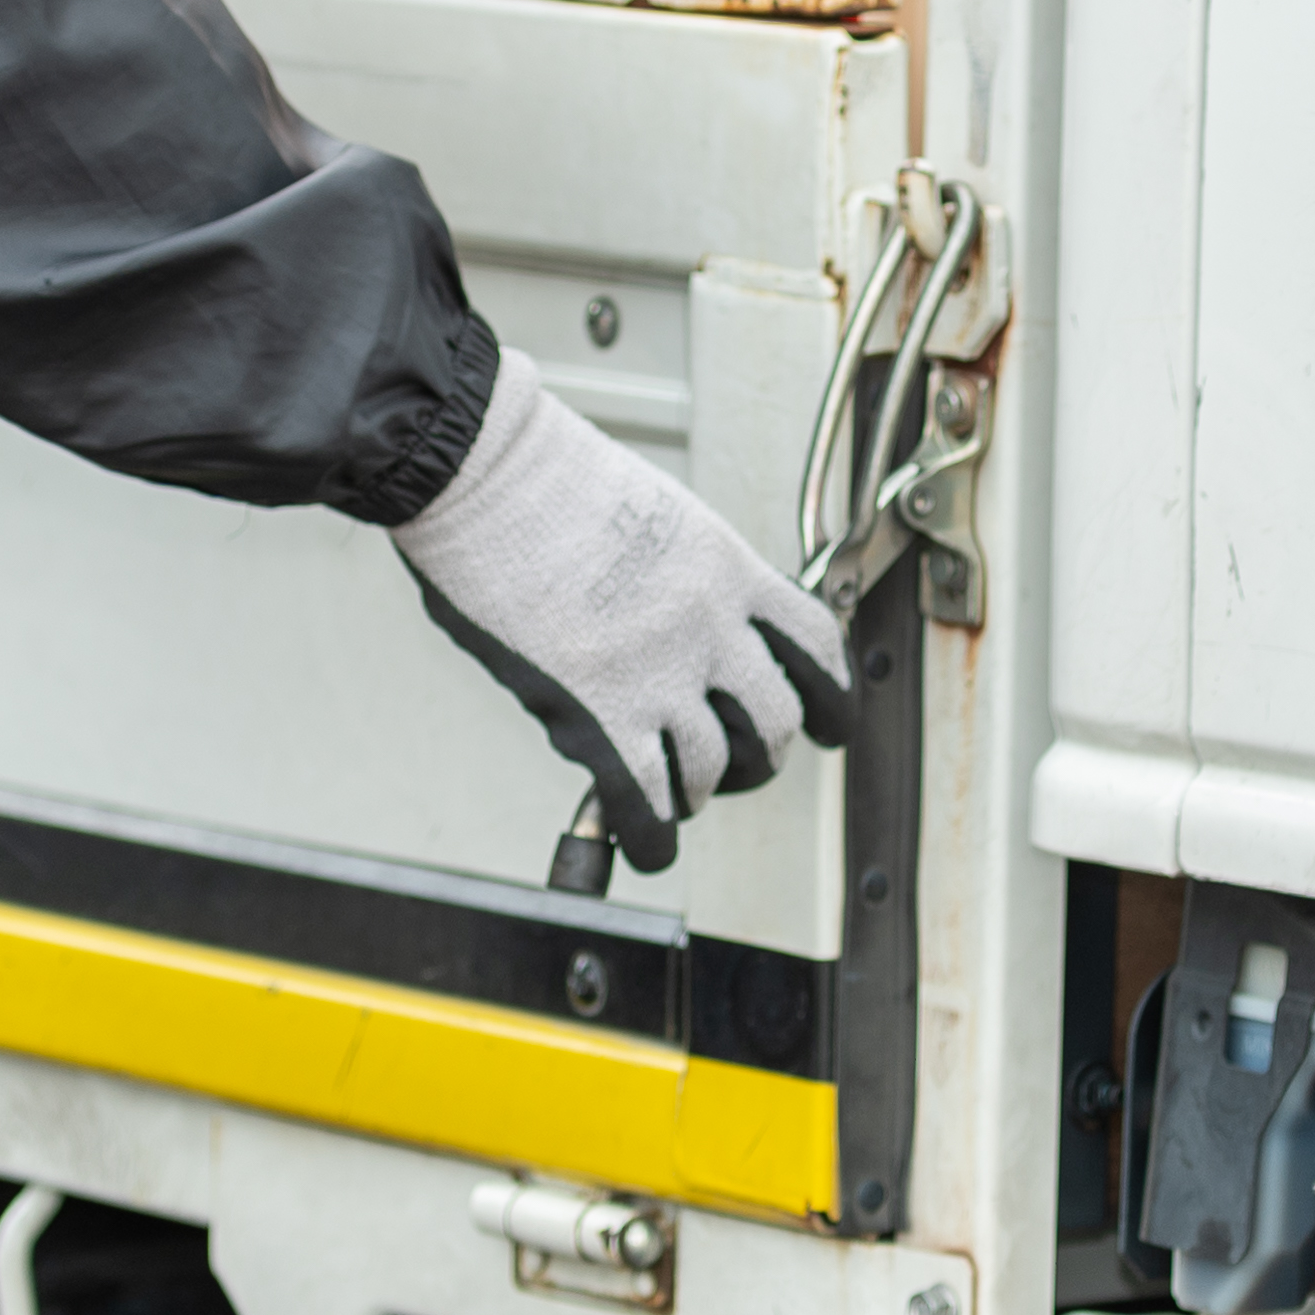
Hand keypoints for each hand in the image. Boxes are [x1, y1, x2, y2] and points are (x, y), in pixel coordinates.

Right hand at [392, 364, 853, 870]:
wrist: (484, 471)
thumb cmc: (545, 478)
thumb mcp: (656, 514)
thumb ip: (683, 579)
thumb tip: (682, 634)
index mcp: (727, 568)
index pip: (812, 644)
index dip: (830, 696)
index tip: (829, 721)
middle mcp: (708, 625)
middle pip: (773, 723)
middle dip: (759, 758)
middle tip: (735, 765)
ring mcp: (656, 672)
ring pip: (713, 770)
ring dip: (696, 792)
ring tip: (672, 792)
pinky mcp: (596, 713)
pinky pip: (647, 802)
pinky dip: (652, 838)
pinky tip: (646, 844)